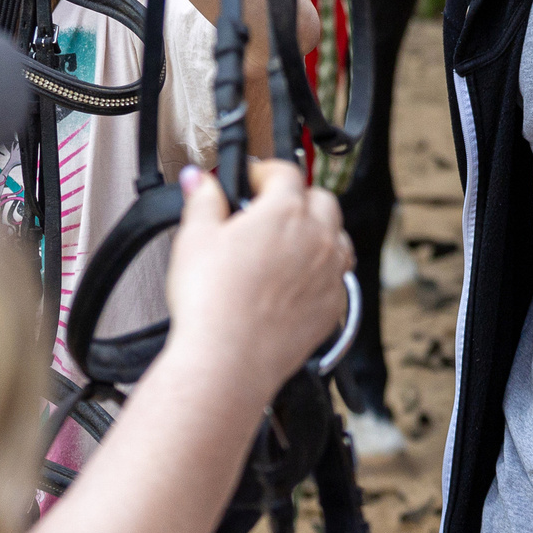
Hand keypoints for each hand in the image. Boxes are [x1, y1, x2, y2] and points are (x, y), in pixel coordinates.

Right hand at [164, 159, 354, 391]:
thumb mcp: (194, 238)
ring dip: (318, 233)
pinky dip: (321, 272)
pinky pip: (338, 277)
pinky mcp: (334, 306)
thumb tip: (200, 180)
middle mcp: (318, 237)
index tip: (251, 181)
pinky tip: (296, 282)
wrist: (229, 360)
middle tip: (269, 211)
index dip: (265, 172)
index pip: (286, 172)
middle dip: (298, 198)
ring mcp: (331, 274)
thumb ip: (203, 200)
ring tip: (288, 244)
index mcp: (286, 211)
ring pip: (338, 238)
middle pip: (321, 200)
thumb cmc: (212, 303)